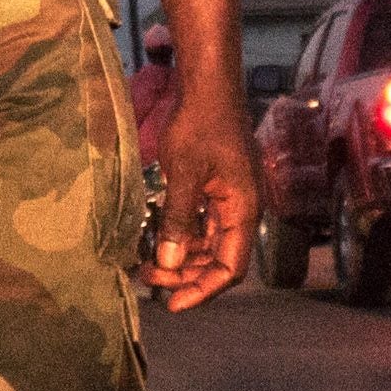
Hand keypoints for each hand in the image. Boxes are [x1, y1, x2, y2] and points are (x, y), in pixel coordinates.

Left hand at [142, 96, 260, 313]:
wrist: (208, 86)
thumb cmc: (199, 126)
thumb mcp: (184, 175)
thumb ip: (177, 220)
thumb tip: (167, 264)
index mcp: (243, 211)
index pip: (229, 267)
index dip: (202, 290)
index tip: (171, 304)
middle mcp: (242, 210)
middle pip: (218, 259)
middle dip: (185, 275)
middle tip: (148, 281)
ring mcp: (230, 199)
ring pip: (209, 244)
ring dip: (181, 258)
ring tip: (147, 265)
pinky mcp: (217, 188)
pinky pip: (202, 224)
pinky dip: (181, 236)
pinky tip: (157, 239)